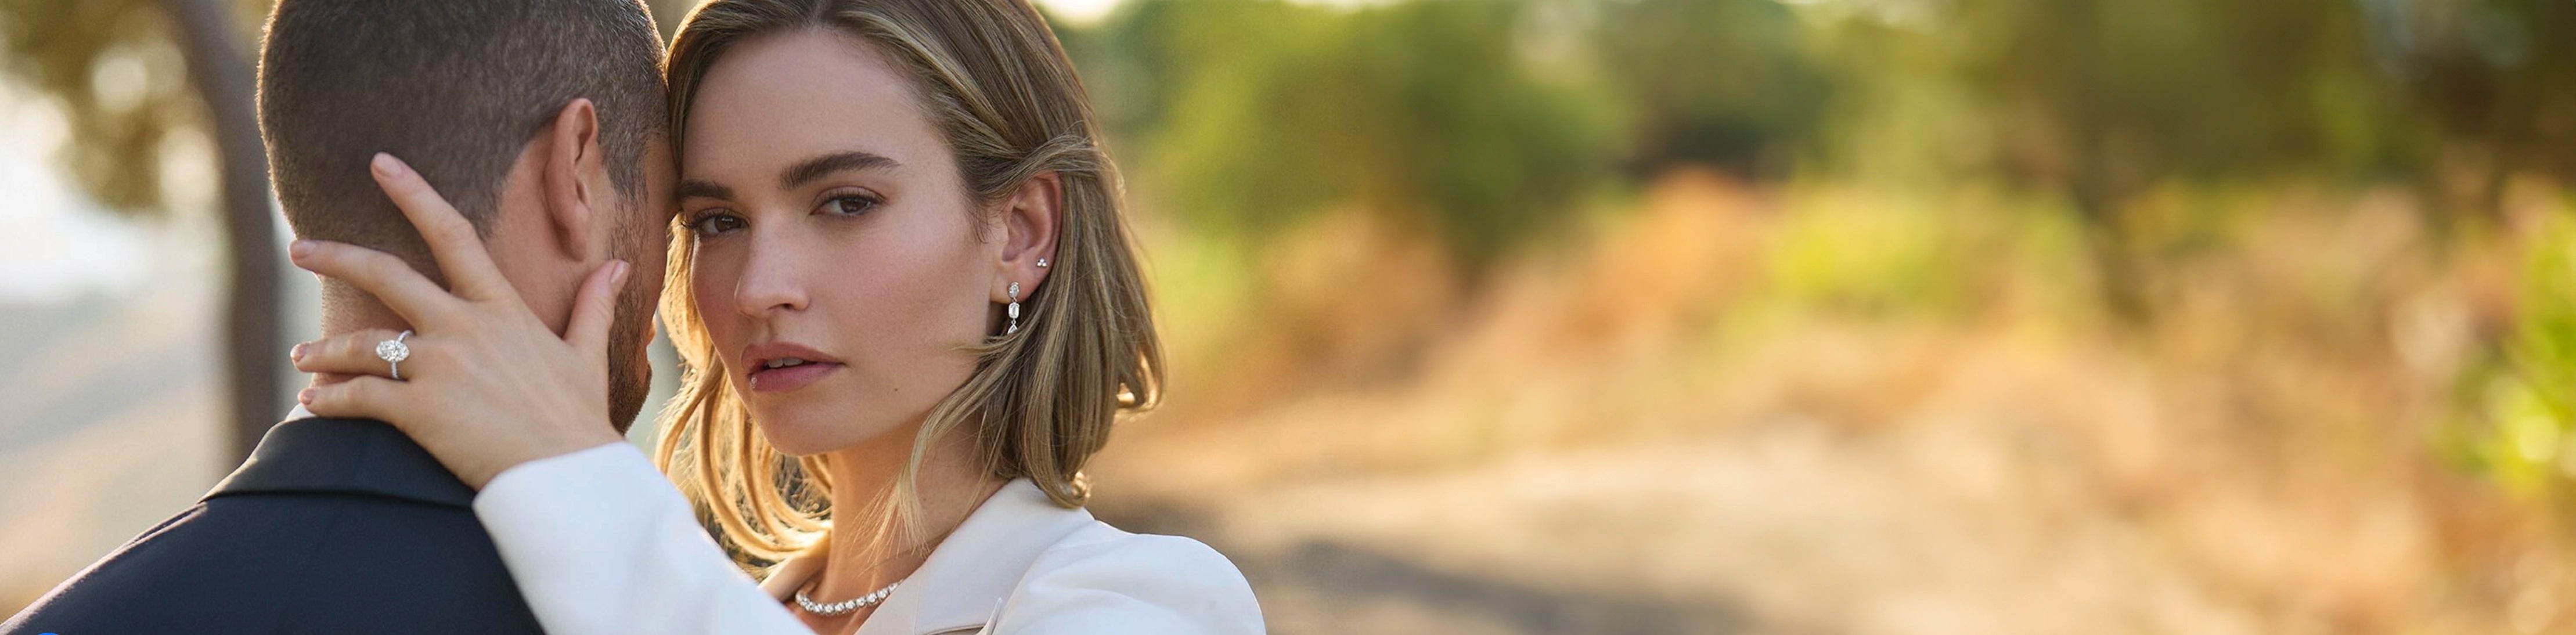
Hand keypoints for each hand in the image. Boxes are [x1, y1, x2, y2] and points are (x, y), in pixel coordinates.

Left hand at [286, 152, 628, 488]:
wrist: (567, 475)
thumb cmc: (578, 419)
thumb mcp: (587, 355)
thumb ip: (592, 306)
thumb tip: (618, 266)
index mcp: (501, 308)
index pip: (452, 234)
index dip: (413, 194)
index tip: (380, 165)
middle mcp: (463, 327)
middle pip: (385, 274)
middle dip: (334, 255)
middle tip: (298, 248)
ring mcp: (439, 367)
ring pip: (361, 343)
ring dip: (323, 348)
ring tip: (301, 355)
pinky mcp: (419, 410)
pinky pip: (358, 396)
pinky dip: (329, 399)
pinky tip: (312, 402)